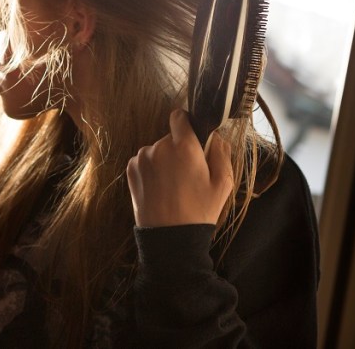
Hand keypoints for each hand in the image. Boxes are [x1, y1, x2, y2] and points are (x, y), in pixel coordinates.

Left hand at [126, 109, 233, 227]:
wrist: (169, 238)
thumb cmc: (199, 211)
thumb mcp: (223, 184)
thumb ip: (221, 152)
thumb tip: (216, 136)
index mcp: (184, 147)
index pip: (180, 117)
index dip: (187, 124)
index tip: (192, 137)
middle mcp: (159, 147)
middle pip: (170, 138)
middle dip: (179, 150)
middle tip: (188, 174)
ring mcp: (142, 158)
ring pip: (156, 150)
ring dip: (164, 160)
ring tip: (173, 185)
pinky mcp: (131, 170)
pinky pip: (144, 161)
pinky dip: (151, 170)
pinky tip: (160, 189)